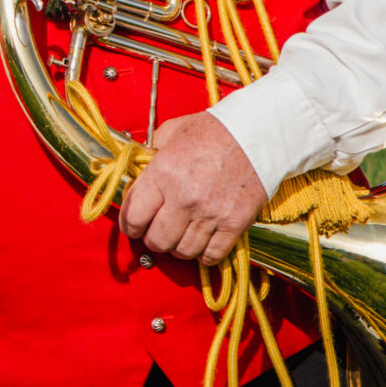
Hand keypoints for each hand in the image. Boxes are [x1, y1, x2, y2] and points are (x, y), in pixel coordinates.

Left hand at [120, 113, 266, 264]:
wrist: (256, 135)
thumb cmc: (213, 131)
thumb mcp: (170, 132)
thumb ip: (149, 154)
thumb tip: (136, 173)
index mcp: (163, 174)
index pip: (133, 216)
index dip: (129, 226)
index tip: (132, 226)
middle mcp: (184, 198)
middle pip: (157, 240)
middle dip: (152, 239)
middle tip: (155, 231)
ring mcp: (210, 214)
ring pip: (182, 251)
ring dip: (177, 247)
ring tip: (179, 235)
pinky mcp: (235, 224)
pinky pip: (211, 255)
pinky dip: (203, 254)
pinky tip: (200, 242)